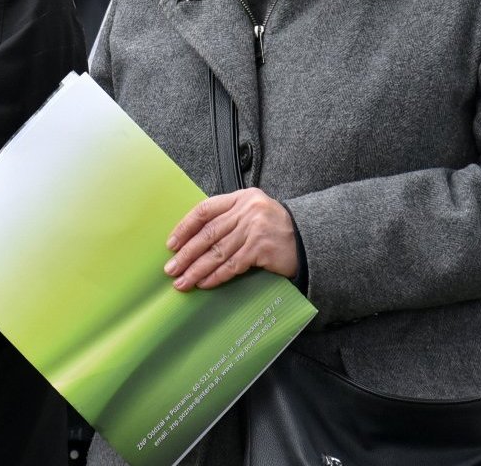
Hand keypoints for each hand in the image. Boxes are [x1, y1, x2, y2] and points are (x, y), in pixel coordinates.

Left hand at [164, 188, 299, 290]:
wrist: (309, 238)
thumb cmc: (275, 228)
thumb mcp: (252, 212)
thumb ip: (228, 218)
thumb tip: (191, 239)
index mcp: (240, 197)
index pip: (204, 210)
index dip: (185, 228)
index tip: (171, 245)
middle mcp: (246, 210)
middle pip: (208, 234)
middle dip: (186, 254)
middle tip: (171, 269)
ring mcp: (254, 229)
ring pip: (217, 252)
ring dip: (197, 269)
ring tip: (182, 282)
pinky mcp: (262, 249)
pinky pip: (232, 265)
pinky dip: (216, 276)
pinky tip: (204, 283)